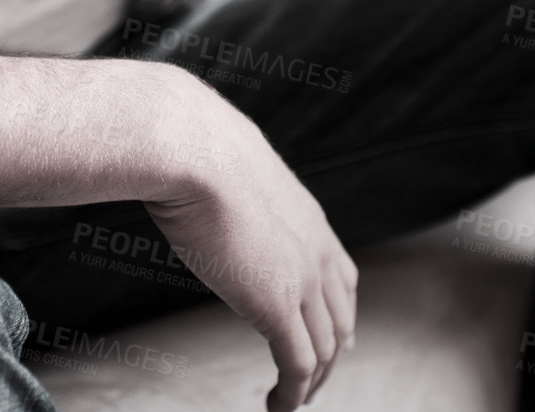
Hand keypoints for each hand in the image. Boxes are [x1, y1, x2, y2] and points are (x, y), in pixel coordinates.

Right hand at [143, 78, 356, 410]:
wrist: (193, 148)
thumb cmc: (197, 148)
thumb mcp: (231, 169)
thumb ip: (235, 188)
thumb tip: (209, 179)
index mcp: (307, 218)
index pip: (342, 275)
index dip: (338, 311)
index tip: (333, 332)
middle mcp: (315, 250)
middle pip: (340, 319)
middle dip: (330, 353)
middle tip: (316, 377)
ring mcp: (301, 280)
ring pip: (323, 350)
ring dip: (311, 383)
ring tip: (292, 400)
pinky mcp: (276, 306)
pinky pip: (297, 366)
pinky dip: (292, 395)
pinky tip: (278, 407)